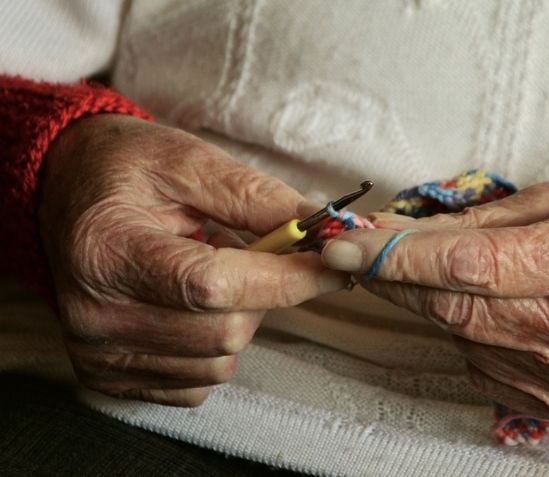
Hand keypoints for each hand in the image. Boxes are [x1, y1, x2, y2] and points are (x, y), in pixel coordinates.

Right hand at [38, 115, 348, 405]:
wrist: (67, 192)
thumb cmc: (126, 170)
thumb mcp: (188, 161)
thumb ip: (255, 197)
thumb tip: (322, 229)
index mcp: (109, 250)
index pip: (214, 285)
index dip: (285, 278)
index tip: (333, 263)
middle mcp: (96, 313)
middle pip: (225, 331)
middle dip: (264, 293)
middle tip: (254, 254)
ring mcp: (100, 352)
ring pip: (219, 361)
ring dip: (239, 318)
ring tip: (211, 272)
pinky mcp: (110, 375)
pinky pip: (197, 383)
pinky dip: (214, 347)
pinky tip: (192, 306)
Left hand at [322, 171, 548, 422]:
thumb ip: (477, 222)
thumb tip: (398, 234)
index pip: (472, 267)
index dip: (401, 259)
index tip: (350, 247)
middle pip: (459, 312)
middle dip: (401, 283)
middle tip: (368, 254)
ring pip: (466, 343)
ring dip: (440, 308)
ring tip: (461, 275)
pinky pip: (487, 369)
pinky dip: (474, 338)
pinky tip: (500, 311)